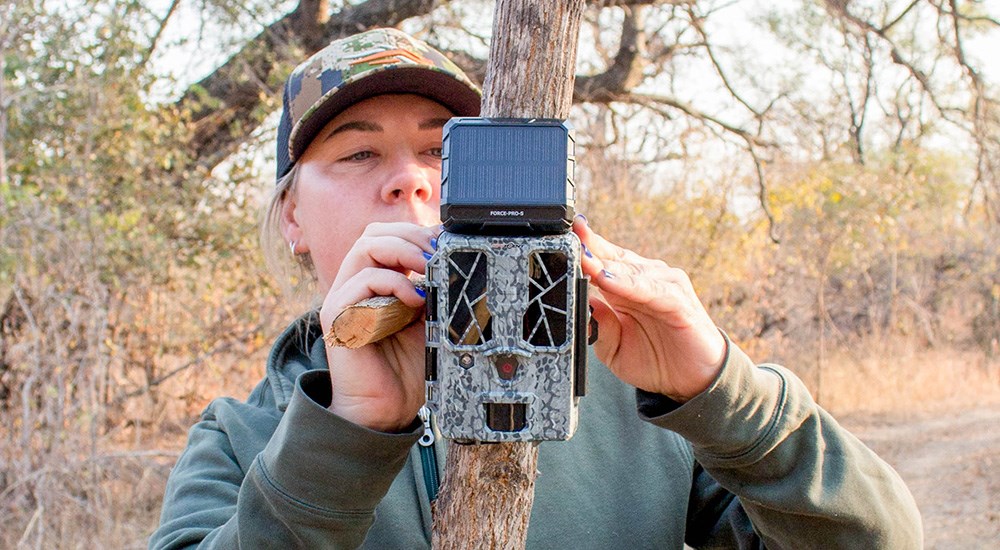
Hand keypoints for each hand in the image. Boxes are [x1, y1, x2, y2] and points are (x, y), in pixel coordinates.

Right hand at [318, 222, 438, 431]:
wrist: (386, 410)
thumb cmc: (405, 369)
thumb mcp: (430, 321)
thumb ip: (435, 292)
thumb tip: (453, 261)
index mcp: (376, 283)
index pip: (388, 236)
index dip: (416, 233)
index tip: (445, 244)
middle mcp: (356, 285)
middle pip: (374, 233)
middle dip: (411, 235)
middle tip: (438, 253)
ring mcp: (344, 298)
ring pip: (365, 247)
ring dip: (403, 251)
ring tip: (427, 268)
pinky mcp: (337, 317)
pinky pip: (362, 281)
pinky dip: (393, 283)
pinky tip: (414, 301)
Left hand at [573, 216, 726, 402]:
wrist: (693, 381)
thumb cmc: (655, 359)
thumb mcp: (614, 350)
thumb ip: (599, 328)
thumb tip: (583, 305)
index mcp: (626, 286)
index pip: (601, 258)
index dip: (582, 246)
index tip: (561, 236)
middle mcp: (645, 280)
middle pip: (612, 259)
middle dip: (588, 251)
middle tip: (566, 242)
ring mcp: (664, 287)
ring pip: (630, 270)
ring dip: (605, 265)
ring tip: (582, 259)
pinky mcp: (679, 302)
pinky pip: (651, 290)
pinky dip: (629, 284)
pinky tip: (608, 280)